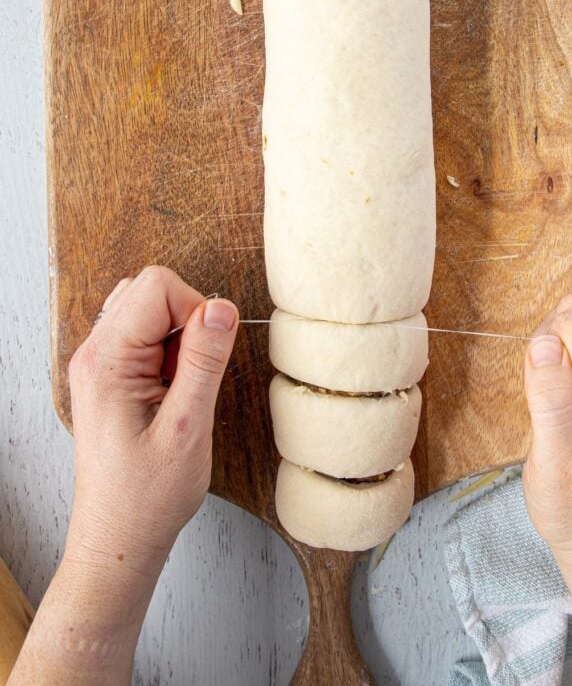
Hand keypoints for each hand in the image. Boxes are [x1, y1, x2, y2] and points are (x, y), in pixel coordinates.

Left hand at [65, 266, 238, 580]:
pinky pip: (147, 337)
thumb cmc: (146, 497)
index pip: (157, 286)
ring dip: (180, 339)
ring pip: (151, 310)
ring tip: (182, 388)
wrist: (119, 539)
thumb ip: (204, 361)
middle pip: (151, 291)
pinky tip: (174, 392)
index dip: (196, 310)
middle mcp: (96, 353)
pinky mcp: (112, 376)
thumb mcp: (187, 427)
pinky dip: (171, 354)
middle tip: (192, 377)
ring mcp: (101, 364)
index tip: (207, 356)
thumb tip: (221, 307)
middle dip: (188, 322)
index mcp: (106, 360)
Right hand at [522, 293, 571, 573]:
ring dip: (559, 355)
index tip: (545, 403)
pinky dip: (569, 359)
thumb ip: (550, 401)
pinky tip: (571, 400)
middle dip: (551, 352)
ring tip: (561, 405)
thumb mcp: (553, 466)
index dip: (542, 359)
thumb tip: (543, 343)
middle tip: (552, 406)